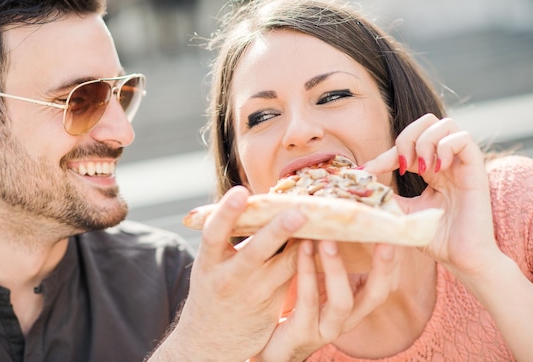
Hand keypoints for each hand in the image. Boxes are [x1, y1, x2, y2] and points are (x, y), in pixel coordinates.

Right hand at [156, 185, 307, 361]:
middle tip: (298, 213)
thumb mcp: (212, 265)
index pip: (214, 234)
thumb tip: (260, 203)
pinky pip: (294, 278)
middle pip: (254, 252)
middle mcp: (229, 279)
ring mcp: (252, 294)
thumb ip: (231, 239)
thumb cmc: (213, 289)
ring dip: (304, 247)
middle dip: (275, 232)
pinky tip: (324, 242)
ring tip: (324, 225)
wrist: (208, 342)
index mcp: (208, 263)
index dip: (226, 212)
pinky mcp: (272, 305)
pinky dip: (308, 259)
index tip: (241, 191)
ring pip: (284, 268)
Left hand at [252, 241, 399, 361]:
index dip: (390, 263)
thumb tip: (333, 218)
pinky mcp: (302, 333)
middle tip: (383, 239)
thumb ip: (326, 260)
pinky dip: (307, 272)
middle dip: (382, 268)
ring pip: (342, 300)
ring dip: (336, 266)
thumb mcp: (315, 283)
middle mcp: (345, 319)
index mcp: (352, 305)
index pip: (381, 284)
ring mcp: (325, 329)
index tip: (395, 235)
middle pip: (375, 295)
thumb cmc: (292, 307)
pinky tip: (302, 248)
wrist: (267, 346)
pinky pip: (308, 301)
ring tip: (327, 238)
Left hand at [363, 113, 500, 275]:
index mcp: (430, 169)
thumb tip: (360, 183)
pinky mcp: (476, 170)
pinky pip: (464, 138)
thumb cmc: (435, 238)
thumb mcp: (402, 212)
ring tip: (419, 169)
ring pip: (445, 124)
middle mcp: (446, 162)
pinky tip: (436, 170)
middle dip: (406, 138)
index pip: (406, 144)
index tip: (366, 172)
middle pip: (427, 122)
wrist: (461, 258)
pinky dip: (444, 147)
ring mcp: (462, 164)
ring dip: (423, 142)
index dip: (384, 154)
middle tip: (401, 166)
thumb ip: (386, 195)